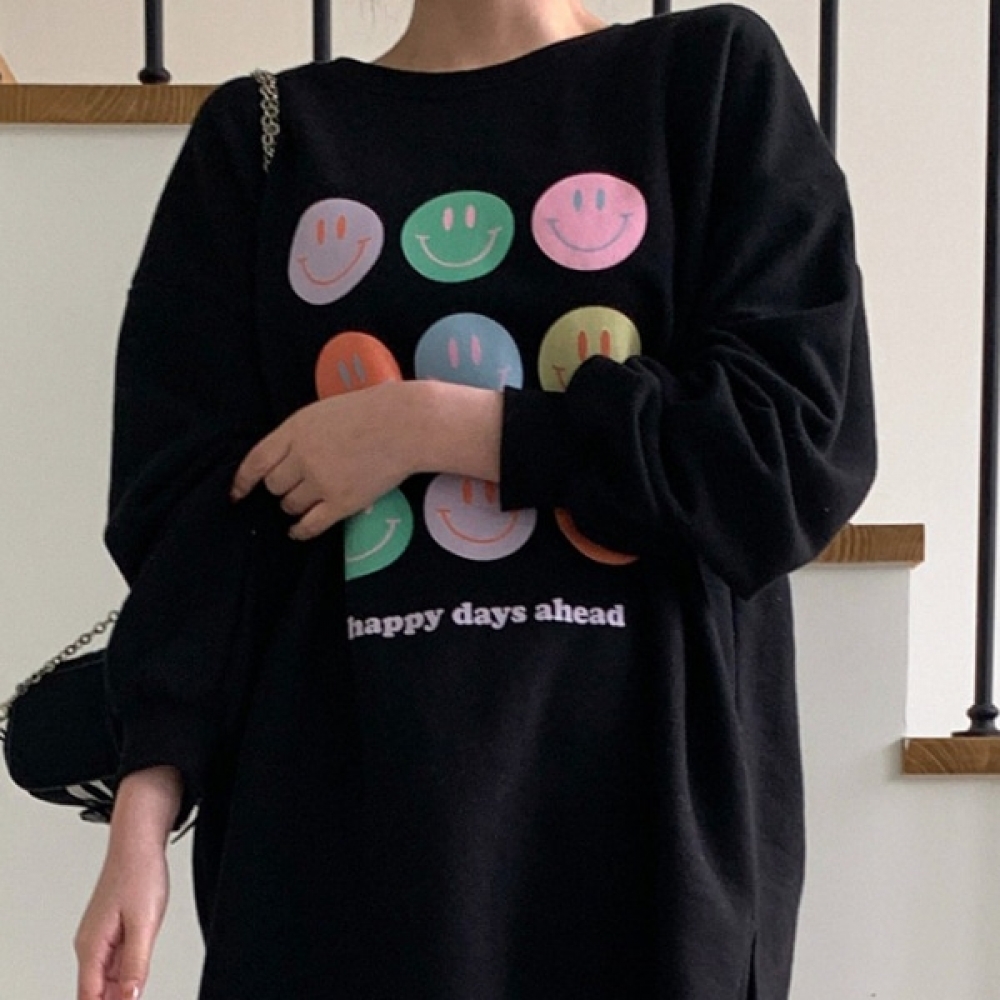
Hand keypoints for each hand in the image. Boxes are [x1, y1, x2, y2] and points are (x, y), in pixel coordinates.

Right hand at [74, 841, 168, 999]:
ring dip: (121, 986)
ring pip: (106, 976)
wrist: (139, 845)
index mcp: (92, 946)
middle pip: (96, 990)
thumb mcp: (145, 924)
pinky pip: (114, 960)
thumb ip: (137, 964)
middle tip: (136, 996)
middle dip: (114, 999)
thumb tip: (130, 997)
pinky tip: (138, 970)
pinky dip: (125, 970)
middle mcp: (90, 944)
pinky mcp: (110, 929)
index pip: (90, 995)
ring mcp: (99, 937)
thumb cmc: (140, 875)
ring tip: (139, 987)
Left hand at [230, 381, 417, 539]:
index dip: (243, 481)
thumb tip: (285, 457)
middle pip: (274, 485)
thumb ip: (300, 434)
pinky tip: (297, 531)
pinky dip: (300, 530)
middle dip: (281, 488)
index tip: (237, 493)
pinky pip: (310, 525)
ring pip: (291, 505)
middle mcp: (303, 458)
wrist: (405, 425)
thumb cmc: (370, 411)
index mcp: (295, 430)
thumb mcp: (323, 411)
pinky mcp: (342, 503)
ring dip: (295, 505)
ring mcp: (322, 482)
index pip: (256, 461)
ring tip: (310, 499)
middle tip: (295, 486)